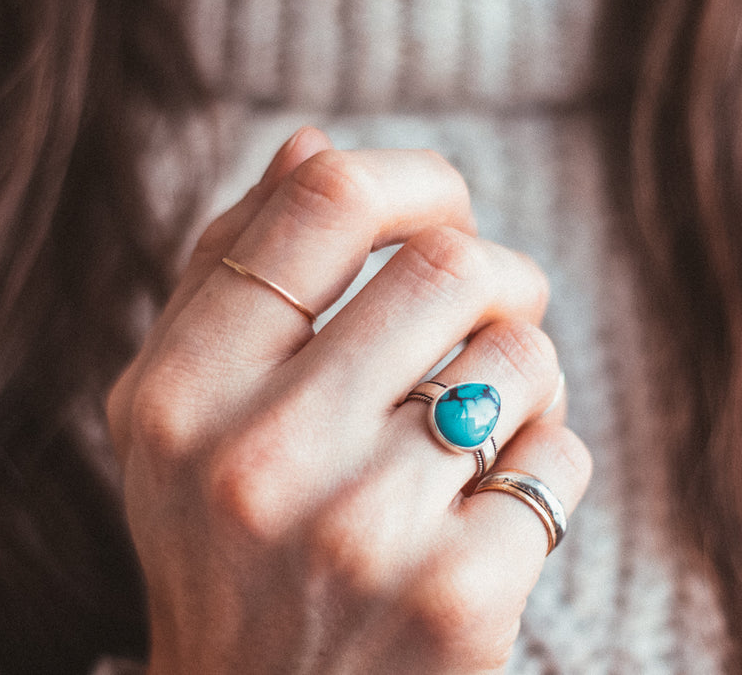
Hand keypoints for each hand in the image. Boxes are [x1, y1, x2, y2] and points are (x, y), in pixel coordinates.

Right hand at [107, 127, 591, 673]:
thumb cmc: (231, 545)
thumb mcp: (184, 416)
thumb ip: (230, 269)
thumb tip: (312, 140)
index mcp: (179, 395)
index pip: (325, 202)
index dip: (415, 178)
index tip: (445, 206)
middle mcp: (257, 460)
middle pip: (449, 265)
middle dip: (500, 271)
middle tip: (496, 306)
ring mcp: (359, 535)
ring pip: (521, 355)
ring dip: (527, 369)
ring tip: (493, 412)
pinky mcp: (456, 601)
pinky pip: (561, 455)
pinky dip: (548, 457)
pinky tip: (500, 495)